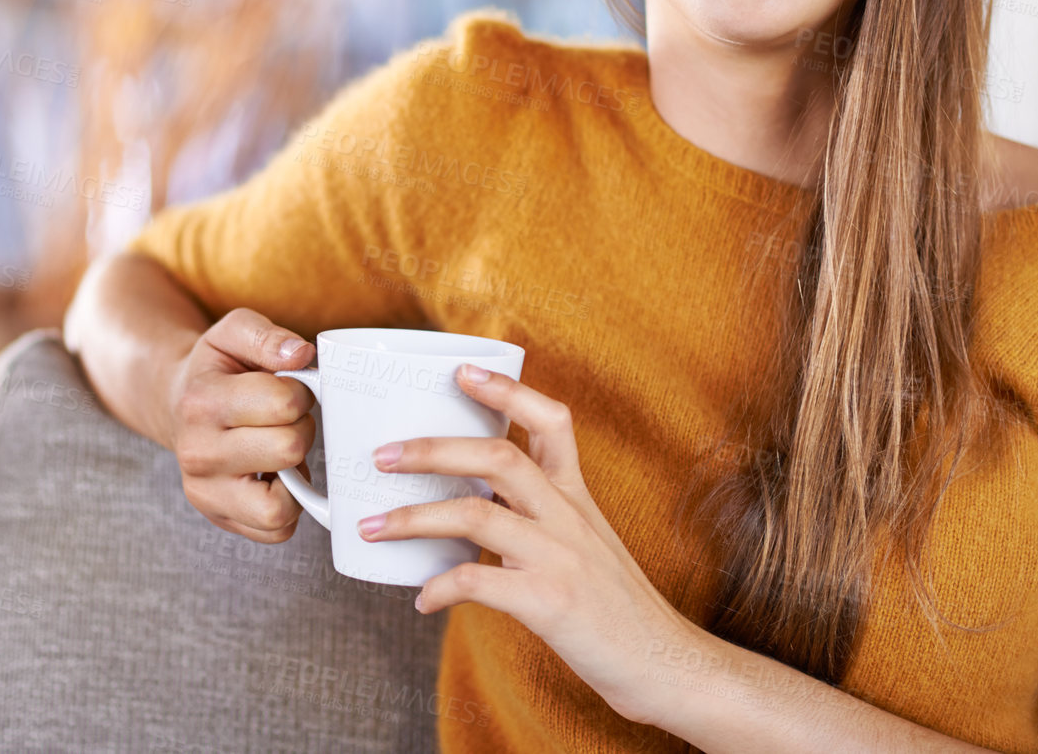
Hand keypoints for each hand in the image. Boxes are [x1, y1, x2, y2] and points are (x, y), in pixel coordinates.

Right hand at [168, 308, 318, 543]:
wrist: (176, 403)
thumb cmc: (216, 368)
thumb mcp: (233, 333)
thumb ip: (267, 336)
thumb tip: (302, 356)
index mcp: (201, 402)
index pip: (283, 403)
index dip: (300, 391)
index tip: (288, 387)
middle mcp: (197, 453)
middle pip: (289, 449)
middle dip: (301, 427)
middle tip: (286, 418)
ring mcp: (205, 493)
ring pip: (280, 506)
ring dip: (295, 474)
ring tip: (281, 449)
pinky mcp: (220, 518)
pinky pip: (277, 531)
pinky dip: (288, 504)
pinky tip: (275, 475)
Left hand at [354, 364, 694, 725]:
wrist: (664, 664)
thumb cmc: (618, 608)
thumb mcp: (587, 543)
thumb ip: (540, 519)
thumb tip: (473, 510)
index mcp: (576, 496)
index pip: (551, 421)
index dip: (507, 390)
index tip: (462, 372)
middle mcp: (568, 516)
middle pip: (496, 456)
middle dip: (432, 450)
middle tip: (382, 454)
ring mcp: (559, 557)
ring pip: (475, 515)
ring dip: (413, 519)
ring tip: (372, 527)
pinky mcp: (549, 602)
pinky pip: (478, 582)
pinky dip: (440, 588)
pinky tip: (422, 600)